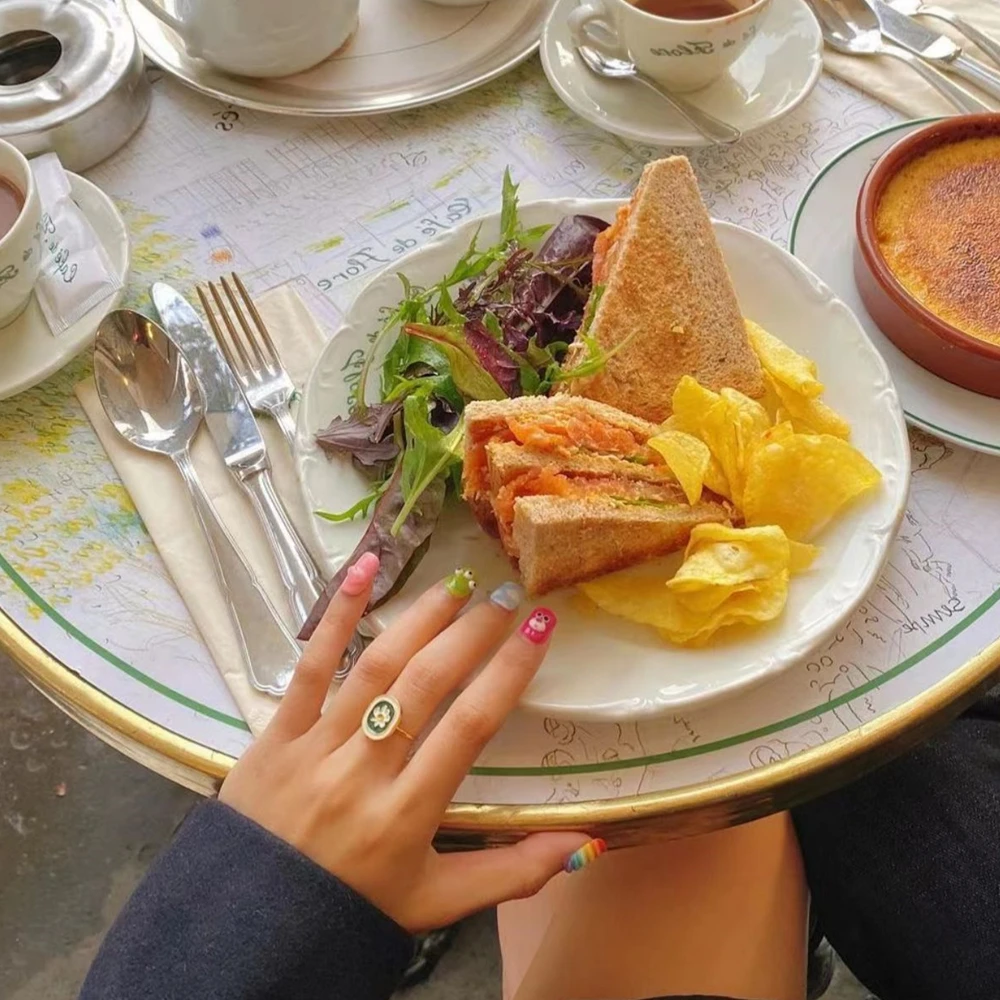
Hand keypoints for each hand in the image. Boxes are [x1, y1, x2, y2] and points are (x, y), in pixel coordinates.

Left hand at [219, 557, 590, 932]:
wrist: (248, 925)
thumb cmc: (351, 908)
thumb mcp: (436, 903)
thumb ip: (511, 874)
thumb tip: (581, 845)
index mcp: (406, 814)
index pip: (470, 726)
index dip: (510, 671)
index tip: (541, 627)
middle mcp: (363, 771)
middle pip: (425, 684)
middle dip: (472, 633)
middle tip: (505, 597)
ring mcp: (315, 746)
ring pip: (375, 666)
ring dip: (420, 617)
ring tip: (456, 585)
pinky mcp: (277, 733)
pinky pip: (310, 666)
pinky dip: (336, 615)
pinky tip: (364, 569)